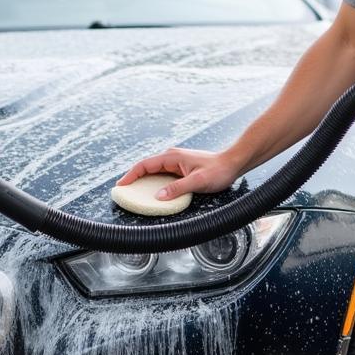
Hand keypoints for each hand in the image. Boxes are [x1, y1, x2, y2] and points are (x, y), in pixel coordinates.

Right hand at [116, 148, 241, 202]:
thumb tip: (158, 196)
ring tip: (133, 192)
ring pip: (153, 171)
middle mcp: (171, 157)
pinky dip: (152, 182)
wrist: (232, 163)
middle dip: (133, 178)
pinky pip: (161, 175)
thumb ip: (177, 189)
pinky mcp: (180, 169)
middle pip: (146, 167)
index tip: (121, 185)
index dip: (131, 175)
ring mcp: (175, 163)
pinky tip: (150, 191)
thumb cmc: (218, 171)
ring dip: (142, 180)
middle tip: (123, 191)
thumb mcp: (198, 182)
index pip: (145, 165)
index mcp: (172, 157)